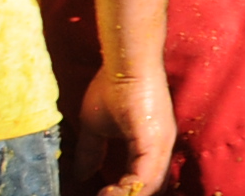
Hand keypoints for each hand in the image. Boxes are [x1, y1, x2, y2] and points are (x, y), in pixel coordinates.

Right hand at [65, 59, 171, 195]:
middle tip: (103, 195)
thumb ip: (93, 152)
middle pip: (154, 187)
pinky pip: (147, 176)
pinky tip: (108, 191)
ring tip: (104, 195)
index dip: (126, 193)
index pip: (146, 182)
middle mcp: (162, 147)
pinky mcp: (155, 139)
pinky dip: (130, 190)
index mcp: (152, 146)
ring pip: (152, 186)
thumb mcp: (96, 127)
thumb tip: (82, 175)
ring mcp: (162, 143)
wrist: (124, 61)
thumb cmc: (112, 87)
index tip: (102, 192)